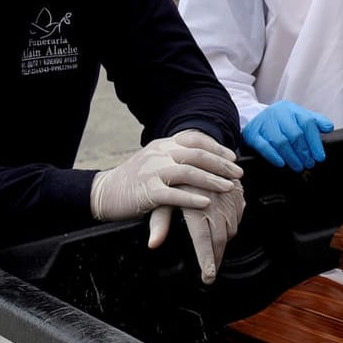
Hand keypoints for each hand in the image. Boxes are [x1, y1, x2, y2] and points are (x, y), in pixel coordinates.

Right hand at [90, 131, 241, 221]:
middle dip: (221, 164)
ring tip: (228, 187)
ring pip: (188, 172)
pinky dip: (191, 198)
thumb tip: (201, 156)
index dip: (216, 147)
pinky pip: (173, 194)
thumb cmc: (132, 180)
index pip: (194, 139)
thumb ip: (173, 156)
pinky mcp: (147, 192)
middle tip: (238, 173)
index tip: (232, 157)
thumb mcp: (153, 160)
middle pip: (196, 155)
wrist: (104, 192)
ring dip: (211, 180)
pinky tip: (206, 202)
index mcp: (162, 145)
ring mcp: (152, 172)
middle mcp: (158, 154)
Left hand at [148, 181, 245, 284]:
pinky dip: (232, 225)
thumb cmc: (169, 175)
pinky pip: (238, 214)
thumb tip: (153, 243)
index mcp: (195, 203)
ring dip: (224, 242)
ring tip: (213, 253)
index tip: (208, 277)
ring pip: (231, 227)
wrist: (189, 147)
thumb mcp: (160, 197)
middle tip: (210, 272)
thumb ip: (159, 222)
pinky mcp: (235, 189)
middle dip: (216, 258)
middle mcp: (214, 200)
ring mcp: (227, 195)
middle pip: (220, 238)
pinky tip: (223, 230)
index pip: (204, 240)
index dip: (207, 261)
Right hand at [243, 100, 333, 170]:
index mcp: (292, 109)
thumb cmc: (281, 120)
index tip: (319, 156)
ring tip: (298, 166)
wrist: (255, 117)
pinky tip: (282, 163)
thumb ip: (316, 121)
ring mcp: (264, 123)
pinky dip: (274, 156)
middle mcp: (278, 113)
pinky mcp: (253, 134)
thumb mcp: (299, 116)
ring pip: (281, 142)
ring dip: (292, 157)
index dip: (315, 142)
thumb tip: (329, 128)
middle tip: (309, 164)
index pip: (307, 123)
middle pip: (295, 135)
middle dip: (304, 152)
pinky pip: (264, 146)